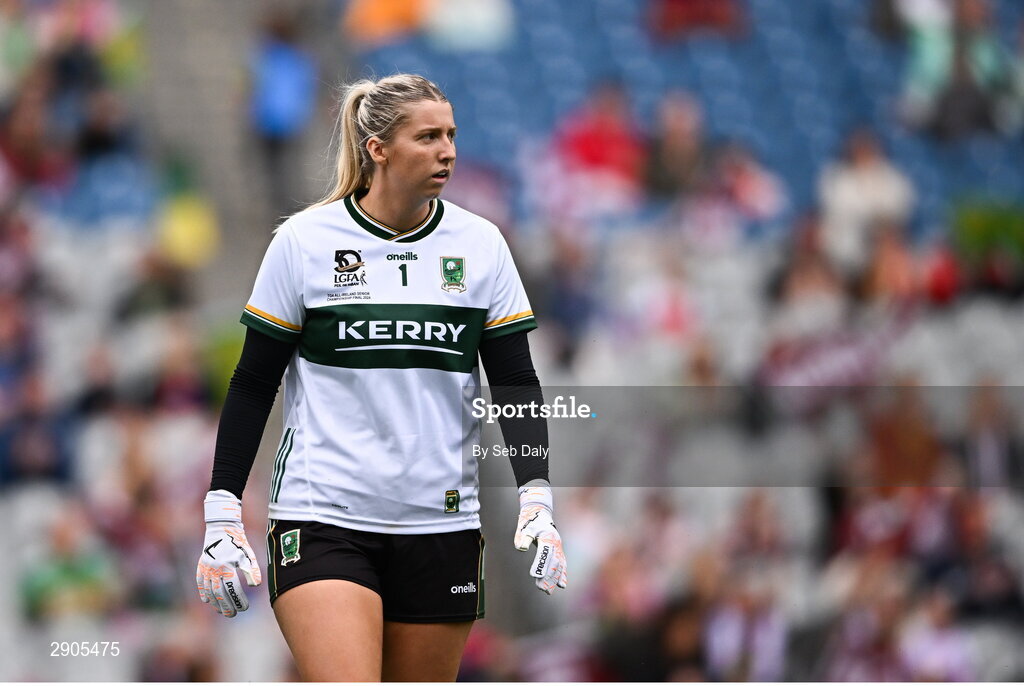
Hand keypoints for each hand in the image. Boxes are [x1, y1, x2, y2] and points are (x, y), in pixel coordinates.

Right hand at [196, 489, 261, 616]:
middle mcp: (214, 569)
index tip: (245, 608)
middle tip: (233, 615)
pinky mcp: (201, 566)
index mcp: (227, 567)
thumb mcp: (248, 554)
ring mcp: (205, 568)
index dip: (239, 600)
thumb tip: (255, 586)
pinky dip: (203, 592)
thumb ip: (252, 570)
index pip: (233, 589)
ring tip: (222, 611)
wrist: (222, 527)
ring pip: (209, 590)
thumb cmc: (238, 542)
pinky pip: (200, 583)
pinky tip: (207, 601)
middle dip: (226, 606)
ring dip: (215, 603)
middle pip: (219, 593)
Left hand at [514, 482, 567, 593]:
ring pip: (558, 565)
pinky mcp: (559, 550)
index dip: (540, 564)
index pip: (545, 553)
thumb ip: (523, 537)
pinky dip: (563, 574)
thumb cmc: (529, 521)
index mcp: (547, 536)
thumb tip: (522, 548)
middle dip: (548, 576)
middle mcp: (556, 543)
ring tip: (547, 591)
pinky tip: (562, 585)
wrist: (540, 512)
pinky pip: (563, 564)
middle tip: (541, 589)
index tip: (534, 575)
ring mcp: (559, 547)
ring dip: (554, 579)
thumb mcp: (524, 527)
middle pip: (553, 562)